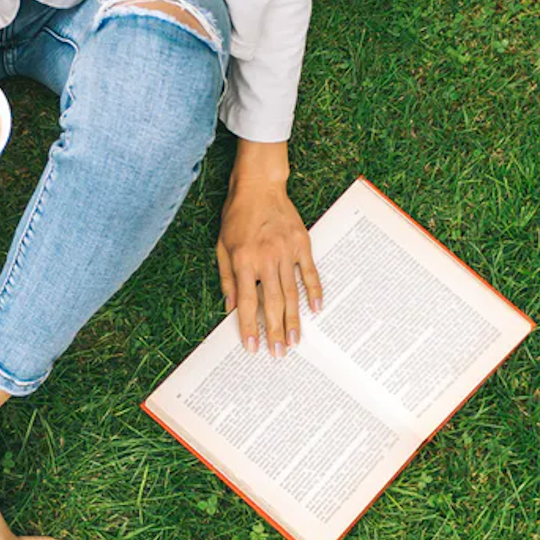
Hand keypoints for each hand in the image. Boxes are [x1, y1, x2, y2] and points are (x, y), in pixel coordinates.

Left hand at [216, 177, 321, 357]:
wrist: (259, 186)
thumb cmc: (236, 216)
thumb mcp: (222, 246)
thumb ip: (227, 278)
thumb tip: (230, 307)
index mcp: (243, 261)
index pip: (247, 302)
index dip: (249, 327)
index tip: (253, 348)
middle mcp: (266, 259)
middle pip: (272, 303)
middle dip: (275, 331)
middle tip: (279, 353)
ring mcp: (286, 251)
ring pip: (292, 293)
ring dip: (294, 319)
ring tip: (295, 341)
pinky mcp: (302, 244)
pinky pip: (310, 273)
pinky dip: (315, 292)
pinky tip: (317, 310)